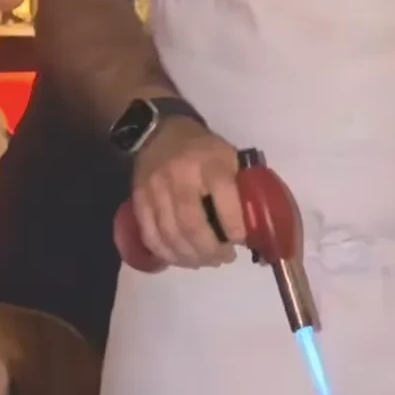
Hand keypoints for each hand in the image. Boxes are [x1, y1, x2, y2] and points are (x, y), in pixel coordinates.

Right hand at [132, 117, 243, 266]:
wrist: (159, 132)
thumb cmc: (203, 149)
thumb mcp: (229, 157)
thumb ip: (240, 188)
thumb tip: (255, 226)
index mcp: (210, 164)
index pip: (223, 200)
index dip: (233, 227)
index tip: (240, 242)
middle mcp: (180, 177)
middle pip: (192, 225)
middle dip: (210, 250)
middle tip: (223, 258)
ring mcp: (155, 189)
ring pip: (170, 234)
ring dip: (190, 257)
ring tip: (204, 261)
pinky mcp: (139, 200)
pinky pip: (150, 235)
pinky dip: (166, 253)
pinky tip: (180, 258)